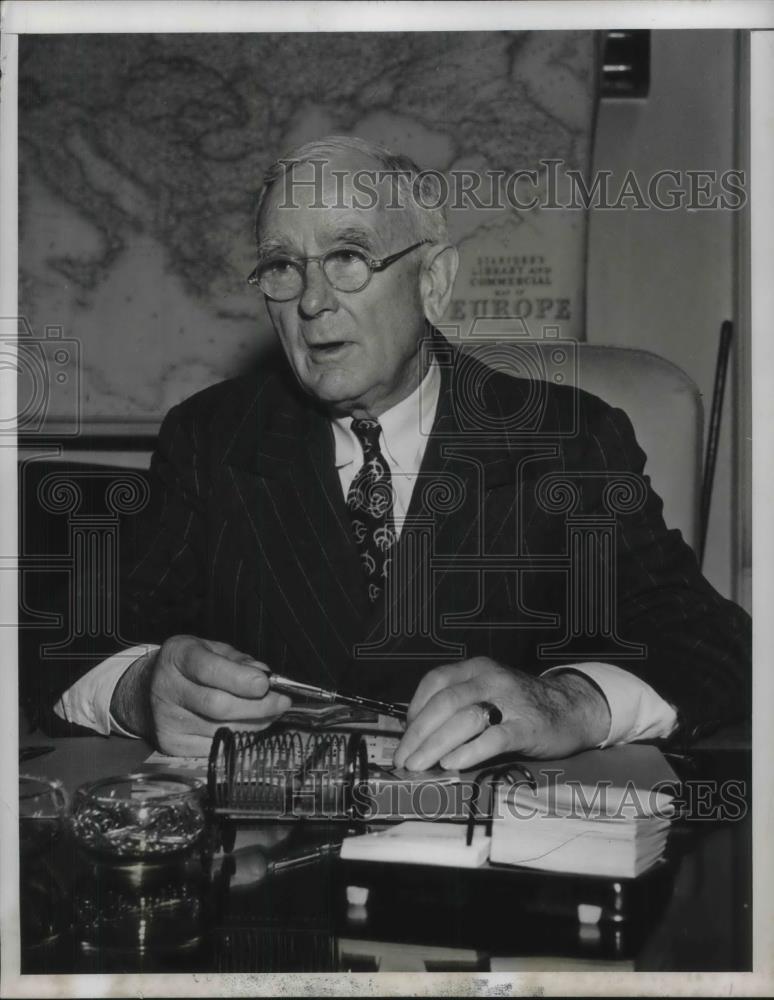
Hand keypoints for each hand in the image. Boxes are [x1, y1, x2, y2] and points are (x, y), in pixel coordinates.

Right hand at [111, 635, 291, 755]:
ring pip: (220, 729)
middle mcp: (166, 688)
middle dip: (257, 706)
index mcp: (177, 656)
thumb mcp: (211, 650)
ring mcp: (166, 720)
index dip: (240, 679)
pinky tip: (249, 728)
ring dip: (253, 724)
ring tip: (270, 715)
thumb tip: (264, 675)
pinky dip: (238, 739)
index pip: (208, 670)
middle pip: (218, 705)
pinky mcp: (170, 744)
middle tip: (281, 703)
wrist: (147, 691)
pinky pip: (214, 747)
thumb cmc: (188, 667)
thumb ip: (238, 660)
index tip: (266, 684)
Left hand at [393, 657, 610, 770]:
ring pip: (463, 719)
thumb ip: (459, 704)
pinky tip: (452, 763)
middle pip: (444, 703)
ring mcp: (509, 701)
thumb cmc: (521, 704)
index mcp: (476, 668)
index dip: (414, 708)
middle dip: (418, 733)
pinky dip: (468, 752)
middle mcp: (490, 679)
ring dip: (435, 745)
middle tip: (403, 758)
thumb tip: (420, 734)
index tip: (404, 735)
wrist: (572, 707)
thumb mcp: (488, 691)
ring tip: (419, 766)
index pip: (435, 682)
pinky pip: (492, 738)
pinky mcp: (526, 726)